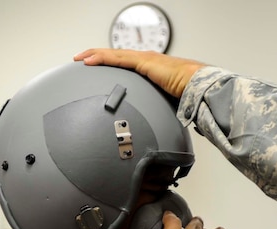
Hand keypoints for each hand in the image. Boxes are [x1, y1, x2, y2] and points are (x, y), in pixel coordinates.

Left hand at [73, 48, 204, 97]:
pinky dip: (101, 59)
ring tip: (80, 58)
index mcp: (151, 68)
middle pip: (116, 56)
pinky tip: (89, 61)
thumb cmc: (188, 94)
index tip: (97, 67)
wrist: (197, 85)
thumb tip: (153, 126)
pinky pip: (117, 59)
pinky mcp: (143, 62)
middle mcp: (146, 60)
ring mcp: (144, 59)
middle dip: (97, 56)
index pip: (126, 63)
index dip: (110, 63)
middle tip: (82, 60)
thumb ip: (157, 109)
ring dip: (94, 55)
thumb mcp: (166, 103)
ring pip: (113, 55)